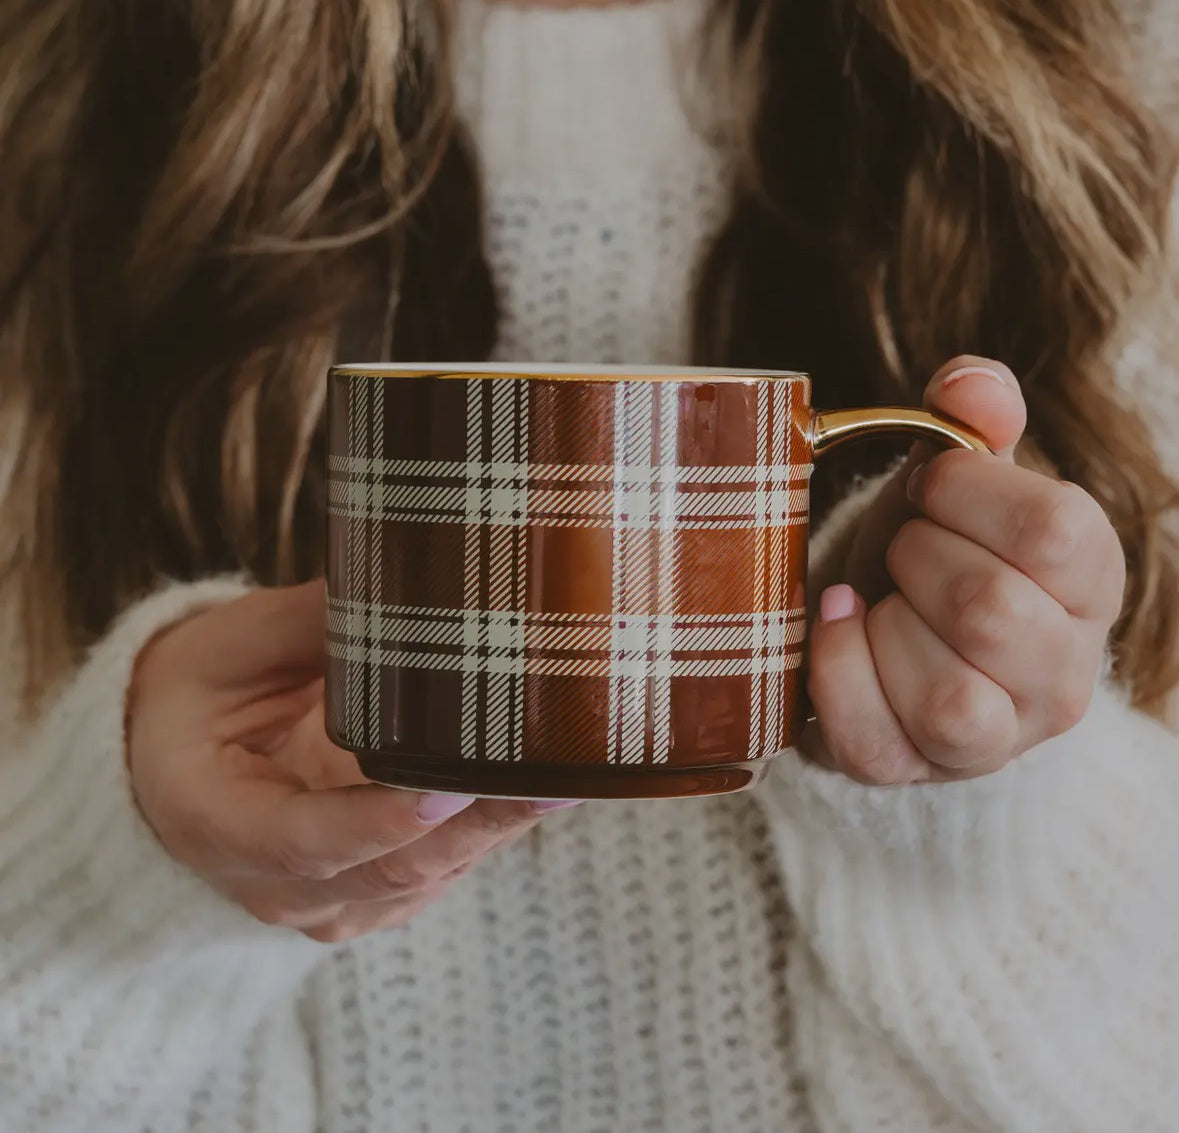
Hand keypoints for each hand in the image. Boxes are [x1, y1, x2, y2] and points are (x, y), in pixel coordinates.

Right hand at [127, 582, 577, 941]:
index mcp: (216, 823)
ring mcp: (329, 901)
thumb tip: (399, 581)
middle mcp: (274, 885)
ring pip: (427, 879)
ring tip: (564, 777)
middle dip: (476, 827)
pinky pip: (439, 873)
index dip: (376, 823)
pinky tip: (537, 791)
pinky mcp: (373, 893)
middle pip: (389, 871)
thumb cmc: (199, 695)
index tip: (447, 791)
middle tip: (550, 780)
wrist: (178, 758)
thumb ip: (304, 623)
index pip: (302, 842)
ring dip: (496, 832)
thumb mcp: (225, 646)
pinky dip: (489, 835)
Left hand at [806, 356, 1125, 783]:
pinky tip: (835, 628)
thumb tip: (969, 383)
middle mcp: (1062, 675)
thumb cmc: (926, 547)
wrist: (877, 626)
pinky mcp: (916, 770)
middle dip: (916, 559)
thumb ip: (971, 420)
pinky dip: (835, 672)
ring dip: (884, 626)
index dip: (967, 493)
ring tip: (877, 600)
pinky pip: (874, 741)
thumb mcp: (952, 479)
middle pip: (991, 613)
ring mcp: (995, 738)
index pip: (1056, 533)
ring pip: (946, 697)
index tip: (927, 487)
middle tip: (901, 549)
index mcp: (1090, 584)